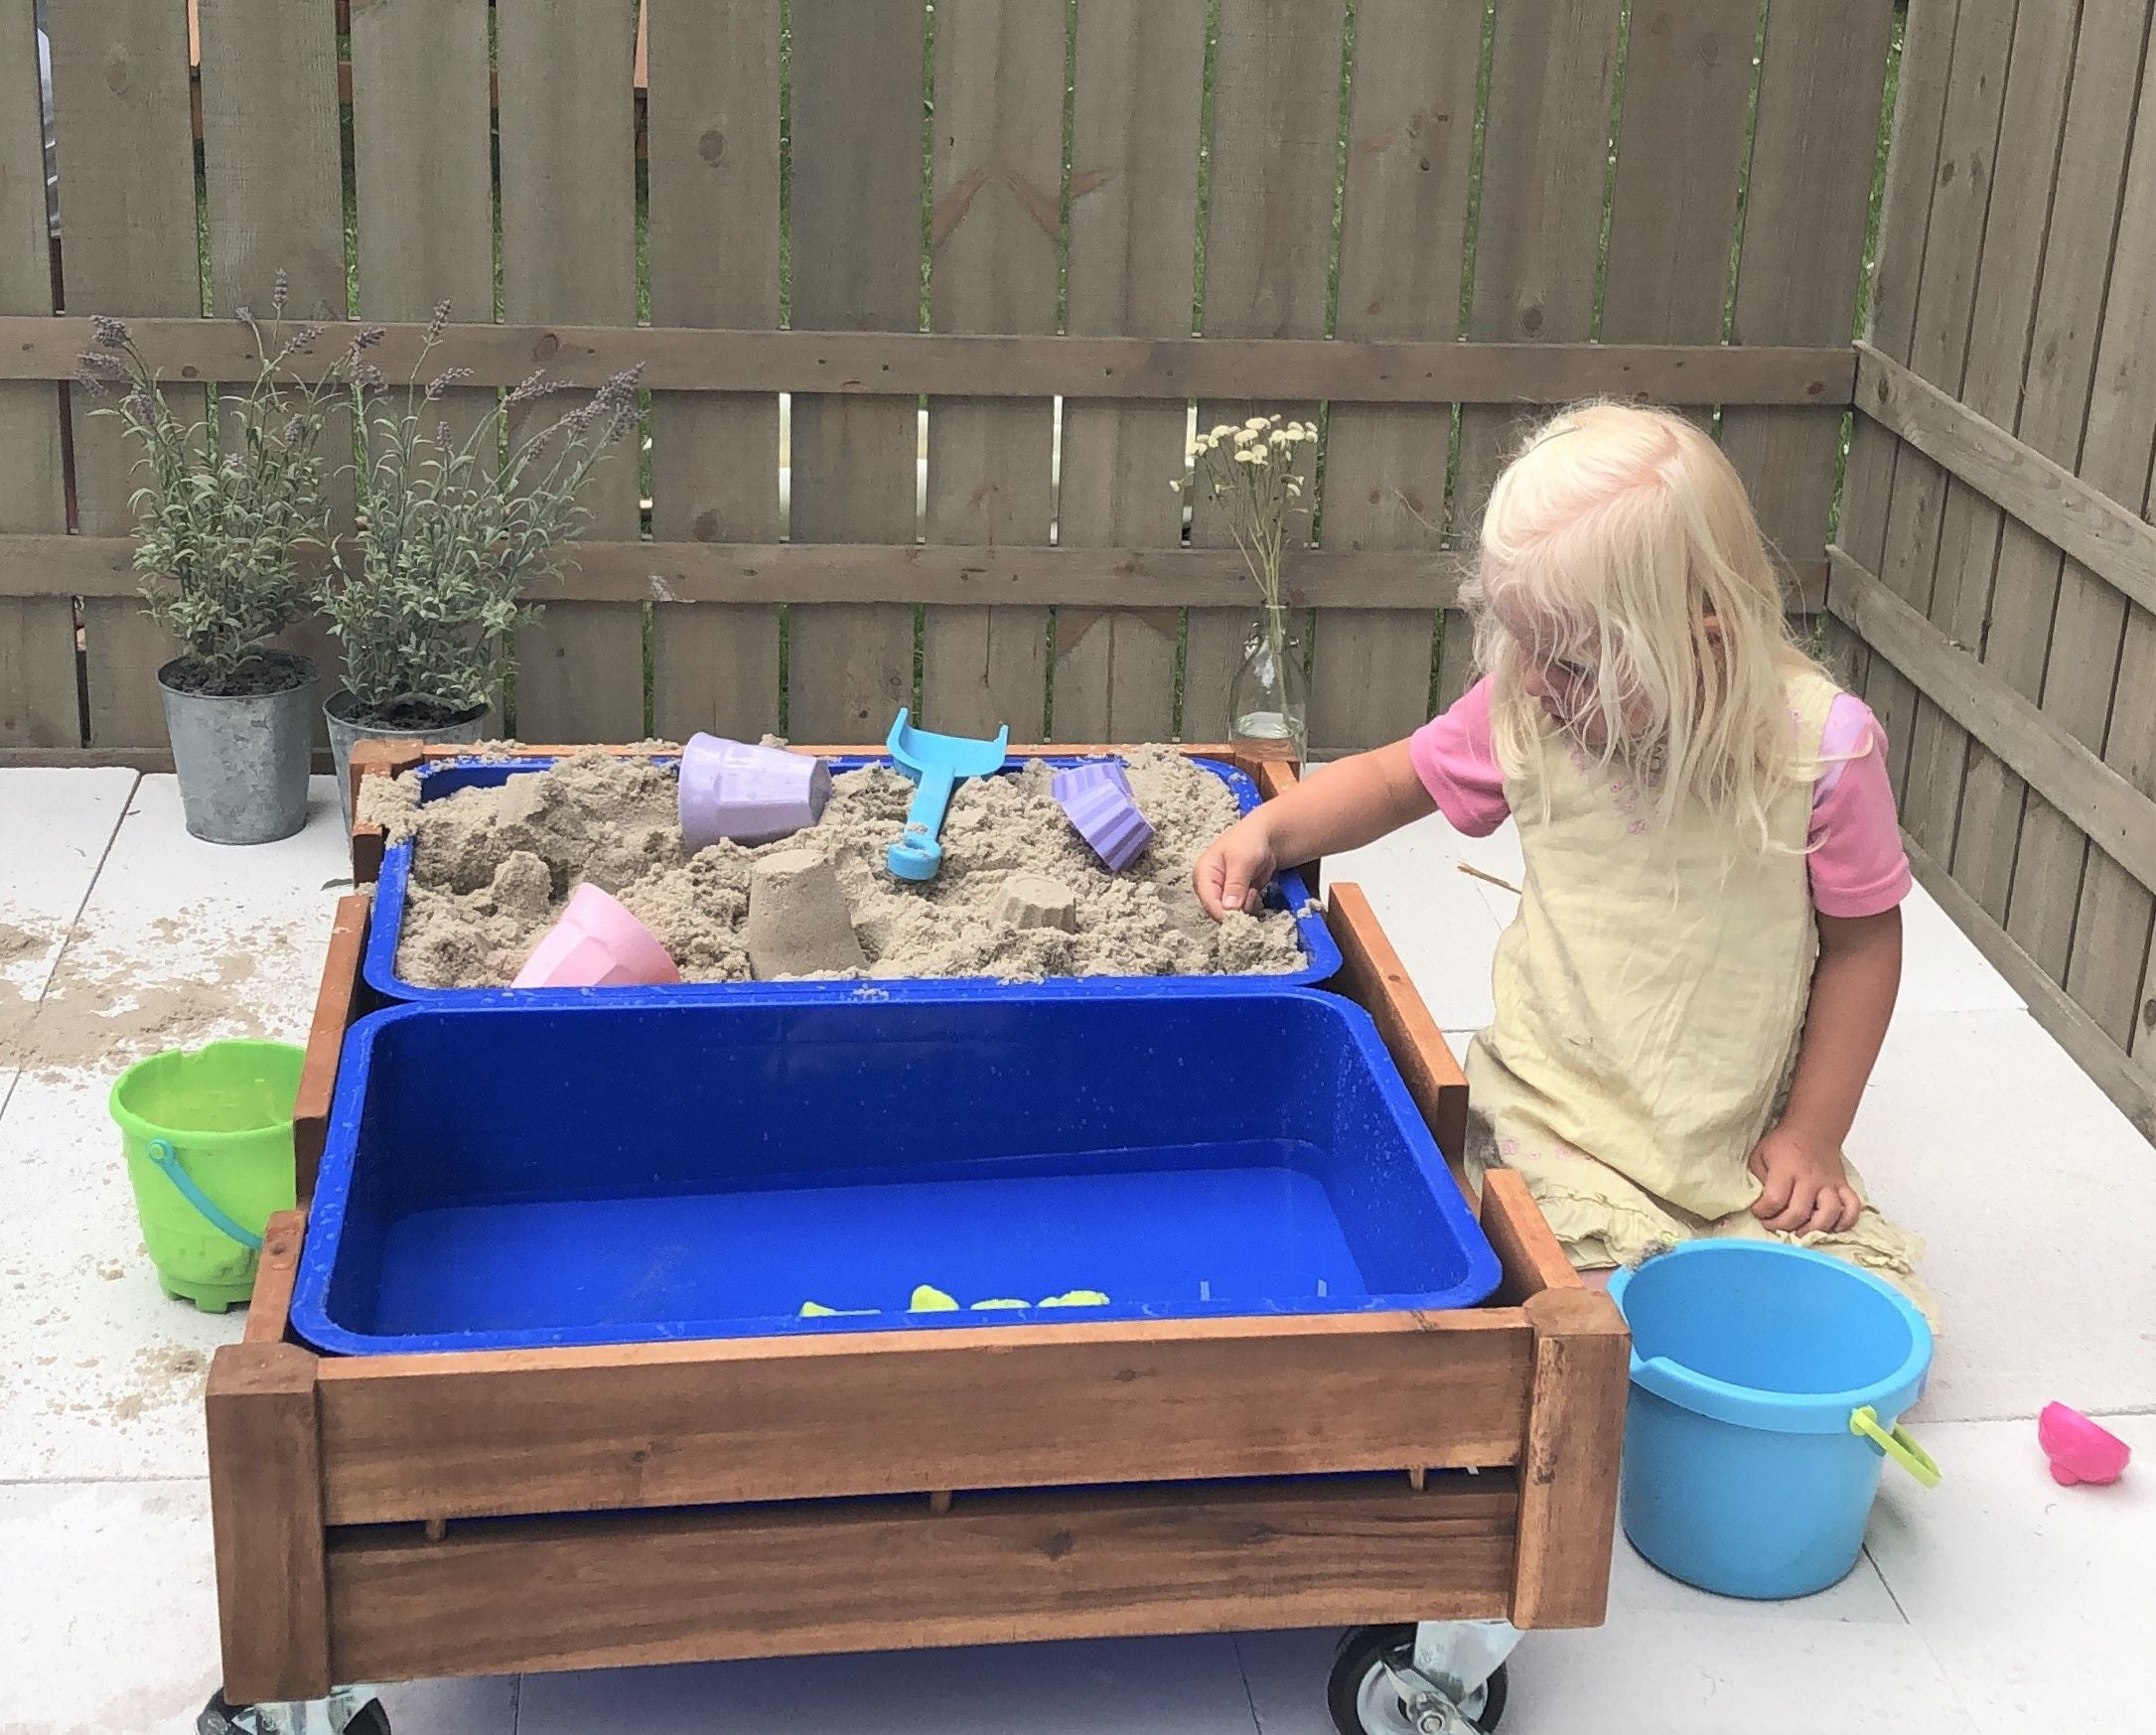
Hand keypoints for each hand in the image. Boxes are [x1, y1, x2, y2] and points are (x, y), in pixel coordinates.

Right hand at [1193, 815, 1277, 919]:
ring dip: (1245, 905)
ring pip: (1231, 913)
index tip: (1240, 917)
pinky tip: (1254, 889)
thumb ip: (1235, 884)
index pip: (1208, 902)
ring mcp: (1222, 893)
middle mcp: (1209, 887)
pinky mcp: (1235, 897)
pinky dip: (1250, 904)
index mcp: (1203, 874)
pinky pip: (1241, 911)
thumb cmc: (1249, 841)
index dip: (1223, 913)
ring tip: (1252, 887)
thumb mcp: (1242, 860)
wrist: (1266, 836)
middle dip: (1236, 908)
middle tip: (1250, 892)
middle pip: (1218, 911)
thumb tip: (1228, 909)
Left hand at [1747, 1123, 1862, 1234]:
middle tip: (1774, 1225)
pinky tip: (1833, 1227)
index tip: (1759, 1211)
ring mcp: (1829, 1184)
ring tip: (1800, 1232)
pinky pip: (1853, 1208)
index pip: (1774, 1200)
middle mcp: (1810, 1179)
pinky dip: (1846, 1221)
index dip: (1763, 1211)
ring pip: (1829, 1214)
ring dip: (1814, 1229)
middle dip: (1782, 1226)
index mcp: (1786, 1170)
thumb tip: (1761, 1203)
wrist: (1813, 1129)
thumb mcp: (1760, 1155)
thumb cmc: (1783, 1145)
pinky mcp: (1844, 1186)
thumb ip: (1758, 1179)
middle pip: (1799, 1213)